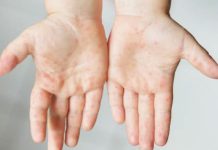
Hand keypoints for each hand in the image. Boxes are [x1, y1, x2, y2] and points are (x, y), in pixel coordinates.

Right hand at [0, 13, 107, 148]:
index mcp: (46, 80)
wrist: (78, 20)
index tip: (38, 138)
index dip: (38, 122)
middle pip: (58, 114)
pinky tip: (86, 125)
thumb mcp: (30, 40)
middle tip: (56, 149)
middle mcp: (63, 86)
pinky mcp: (95, 80)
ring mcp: (79, 84)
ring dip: (73, 127)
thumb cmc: (54, 29)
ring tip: (71, 142)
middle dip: (57, 131)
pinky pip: (93, 100)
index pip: (40, 106)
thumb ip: (13, 55)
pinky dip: (90, 113)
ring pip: (76, 111)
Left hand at [108, 14, 217, 149]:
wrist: (140, 17)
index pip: (163, 108)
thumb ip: (200, 60)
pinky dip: (117, 106)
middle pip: (147, 112)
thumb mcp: (185, 46)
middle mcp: (145, 83)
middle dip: (147, 130)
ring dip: (133, 124)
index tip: (162, 140)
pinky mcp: (115, 73)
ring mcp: (130, 79)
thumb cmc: (162, 28)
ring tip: (135, 140)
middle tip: (146, 148)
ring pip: (131, 107)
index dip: (163, 124)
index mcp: (161, 80)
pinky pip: (116, 94)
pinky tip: (120, 119)